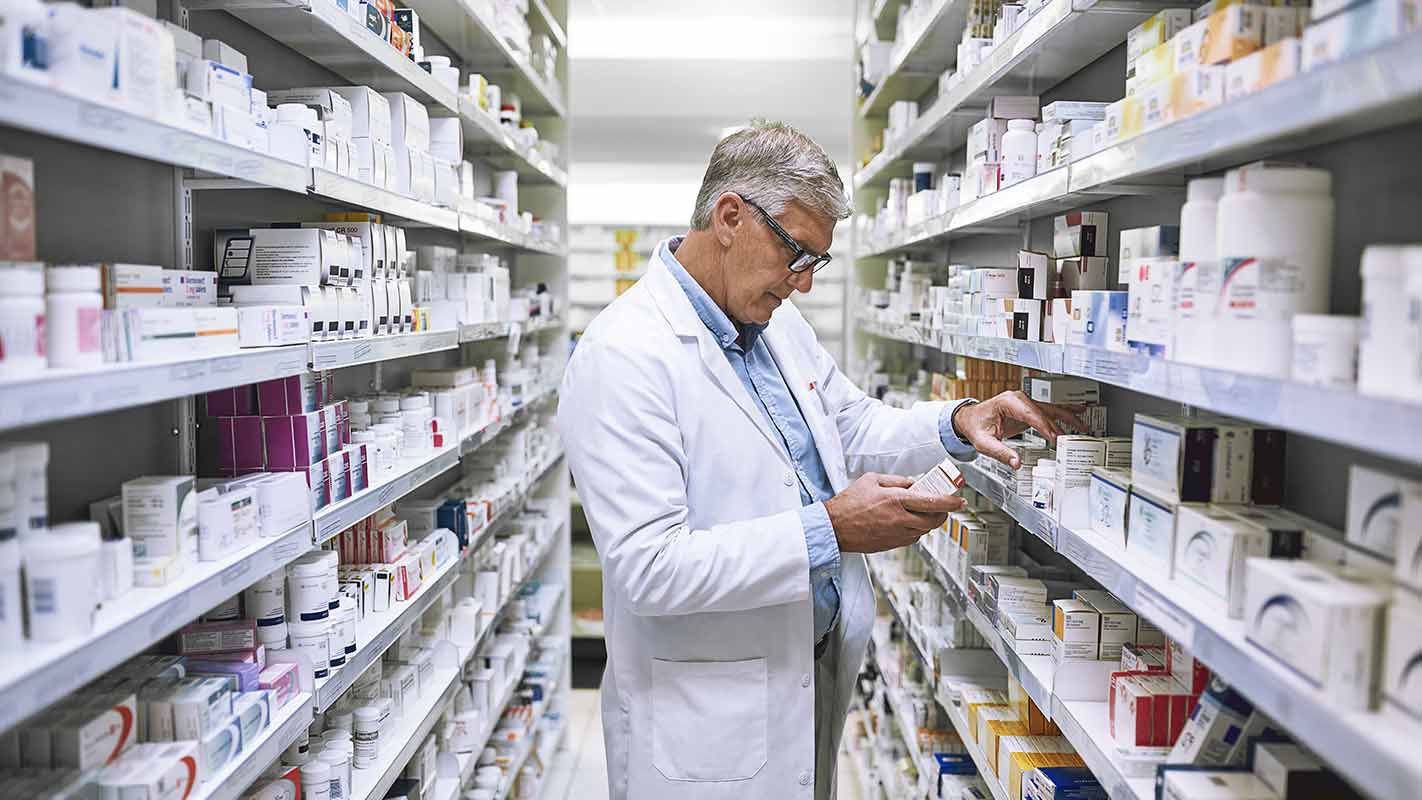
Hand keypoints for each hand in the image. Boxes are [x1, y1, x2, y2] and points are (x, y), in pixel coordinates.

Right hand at [825, 473, 965, 553]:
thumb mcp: (871, 480)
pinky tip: (908, 522)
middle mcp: (900, 519)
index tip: (960, 501)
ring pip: (925, 530)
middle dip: (943, 513)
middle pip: (934, 520)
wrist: (834, 527)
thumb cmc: (849, 503)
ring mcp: (897, 534)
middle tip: (943, 506)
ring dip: (929, 522)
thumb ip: (896, 480)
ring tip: (923, 512)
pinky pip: (913, 538)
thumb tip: (912, 483)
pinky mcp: (892, 544)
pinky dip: (916, 530)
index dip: (951, 502)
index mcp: (896, 500)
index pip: (933, 502)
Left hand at [952, 390, 1087, 468]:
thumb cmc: (975, 426)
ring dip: (1068, 416)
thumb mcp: (983, 442)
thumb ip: (1000, 452)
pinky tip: (1078, 411)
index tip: (1055, 437)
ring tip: (1083, 424)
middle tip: (1076, 433)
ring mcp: (1024, 402)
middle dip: (1062, 422)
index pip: (1031, 415)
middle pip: (1045, 410)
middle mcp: (1018, 399)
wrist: (969, 419)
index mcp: (1008, 403)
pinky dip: (1062, 413)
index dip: (1044, 426)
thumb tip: (1016, 463)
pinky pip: (1047, 411)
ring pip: (1050, 408)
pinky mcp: (1028, 409)